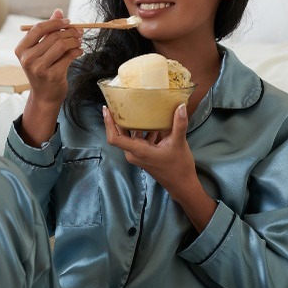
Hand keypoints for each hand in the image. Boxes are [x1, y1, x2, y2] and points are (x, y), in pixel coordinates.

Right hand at [15, 9, 82, 144]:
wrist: (44, 96)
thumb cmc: (43, 70)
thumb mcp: (41, 50)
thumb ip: (48, 31)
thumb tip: (58, 11)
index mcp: (21, 50)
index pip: (38, 28)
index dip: (55, 23)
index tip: (68, 22)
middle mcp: (27, 59)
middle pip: (53, 36)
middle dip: (69, 32)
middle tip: (79, 32)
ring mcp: (39, 68)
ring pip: (62, 45)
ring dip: (74, 40)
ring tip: (79, 41)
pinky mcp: (53, 75)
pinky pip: (69, 56)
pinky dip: (77, 51)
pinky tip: (79, 51)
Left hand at [104, 103, 216, 230]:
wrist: (182, 184)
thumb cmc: (179, 166)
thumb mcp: (179, 143)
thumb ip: (179, 124)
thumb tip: (181, 105)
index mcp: (138, 151)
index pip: (114, 138)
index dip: (108, 123)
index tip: (106, 109)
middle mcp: (133, 154)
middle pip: (120, 134)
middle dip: (118, 119)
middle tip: (119, 103)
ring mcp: (137, 156)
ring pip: (129, 137)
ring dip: (132, 124)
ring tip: (135, 108)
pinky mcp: (143, 156)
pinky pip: (137, 140)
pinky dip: (141, 131)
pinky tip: (152, 122)